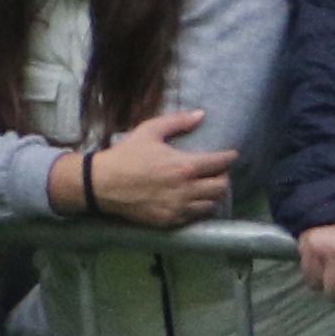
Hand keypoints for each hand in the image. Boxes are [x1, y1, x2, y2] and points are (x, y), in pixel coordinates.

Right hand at [77, 107, 232, 228]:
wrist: (102, 184)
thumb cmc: (126, 155)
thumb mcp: (149, 131)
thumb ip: (178, 122)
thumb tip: (201, 115)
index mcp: (185, 166)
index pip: (220, 163)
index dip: (229, 158)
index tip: (232, 155)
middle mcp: (186, 189)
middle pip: (221, 187)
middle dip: (223, 177)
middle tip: (218, 171)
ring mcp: (178, 208)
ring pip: (211, 204)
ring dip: (212, 194)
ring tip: (206, 186)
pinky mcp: (169, 220)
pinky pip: (194, 217)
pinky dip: (198, 208)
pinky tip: (193, 200)